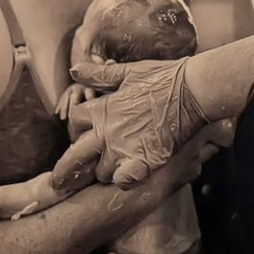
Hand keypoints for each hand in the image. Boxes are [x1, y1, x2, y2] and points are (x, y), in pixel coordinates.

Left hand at [52, 58, 207, 189]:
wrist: (193, 90)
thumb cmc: (163, 78)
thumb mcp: (128, 72)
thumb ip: (99, 75)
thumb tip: (74, 70)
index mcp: (101, 110)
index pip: (74, 124)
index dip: (76, 130)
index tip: (82, 136)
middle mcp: (107, 132)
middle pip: (74, 158)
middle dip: (65, 172)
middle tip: (60, 184)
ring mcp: (125, 148)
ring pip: (101, 172)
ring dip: (105, 172)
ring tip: (114, 169)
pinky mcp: (146, 160)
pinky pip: (125, 181)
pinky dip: (125, 181)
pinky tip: (129, 177)